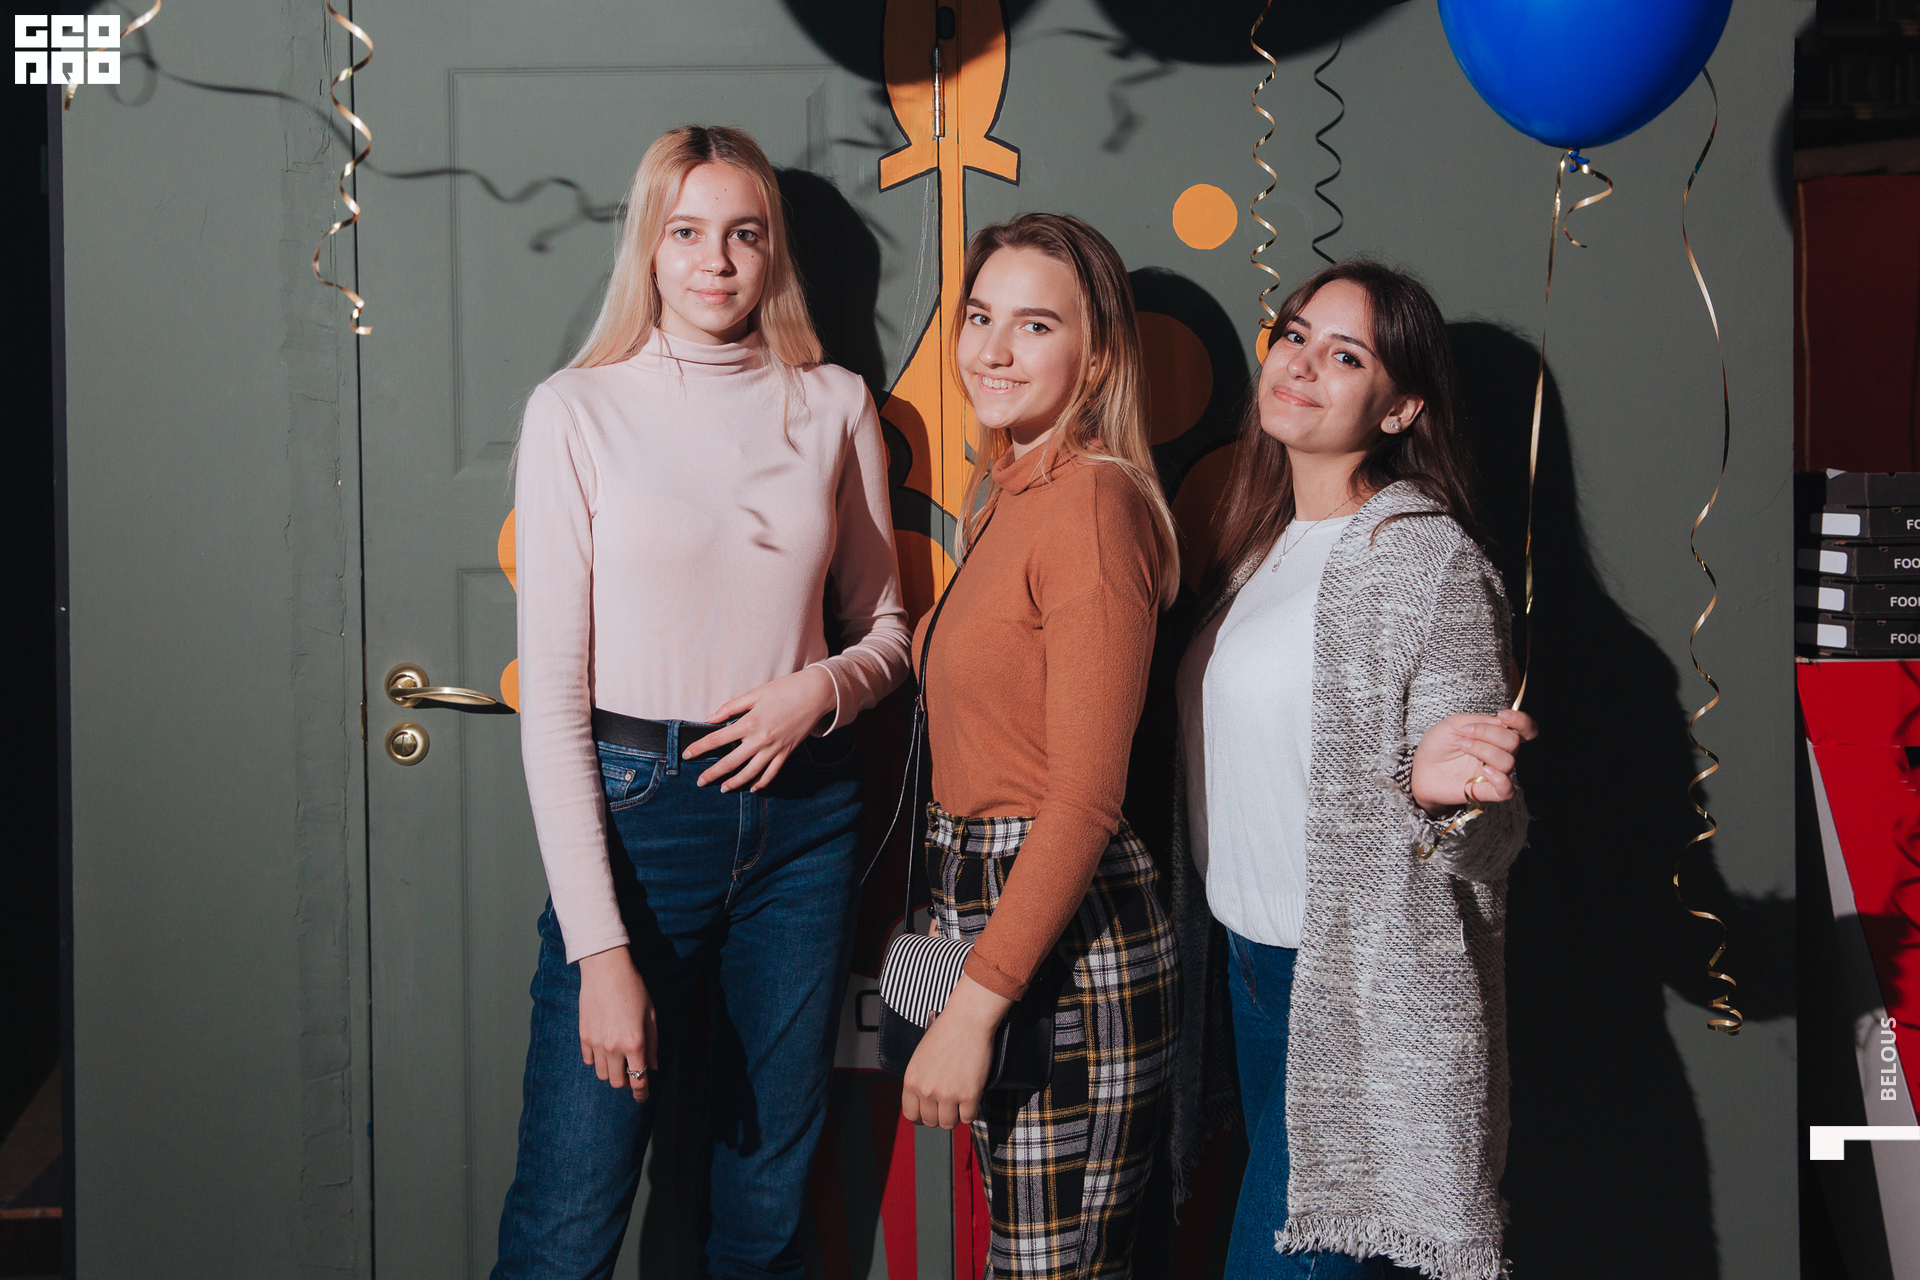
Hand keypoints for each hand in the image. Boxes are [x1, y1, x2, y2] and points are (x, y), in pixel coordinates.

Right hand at [578, 947, 657, 1101]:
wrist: (606, 970)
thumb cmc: (633, 989)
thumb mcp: (650, 1015)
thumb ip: (652, 1044)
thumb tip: (652, 1066)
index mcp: (634, 1043)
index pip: (638, 1080)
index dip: (641, 1094)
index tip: (642, 1098)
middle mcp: (614, 1047)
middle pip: (617, 1082)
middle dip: (626, 1082)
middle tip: (631, 1073)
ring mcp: (596, 1043)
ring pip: (601, 1074)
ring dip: (611, 1072)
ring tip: (618, 1059)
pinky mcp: (583, 1036)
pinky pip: (589, 1061)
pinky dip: (597, 1061)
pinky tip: (604, 1050)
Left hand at [684, 667, 837, 791]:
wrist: (814, 694)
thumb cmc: (784, 689)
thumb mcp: (754, 694)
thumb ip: (730, 708)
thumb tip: (710, 719)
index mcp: (750, 722)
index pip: (717, 739)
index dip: (700, 748)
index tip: (687, 755)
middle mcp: (760, 739)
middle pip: (730, 762)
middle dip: (713, 774)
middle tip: (701, 781)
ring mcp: (774, 748)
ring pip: (750, 773)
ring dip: (735, 783)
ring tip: (724, 788)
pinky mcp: (786, 752)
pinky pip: (771, 773)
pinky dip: (761, 782)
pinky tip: (752, 787)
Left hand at [899, 973, 1012, 1129]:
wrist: (967, 1020)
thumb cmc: (945, 1033)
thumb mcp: (920, 1057)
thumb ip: (919, 1080)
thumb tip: (924, 1101)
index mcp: (911, 1081)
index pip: (911, 1114)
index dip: (921, 1118)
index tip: (929, 1115)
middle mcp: (926, 1090)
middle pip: (930, 1122)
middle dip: (939, 1116)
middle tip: (948, 1107)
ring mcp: (947, 1094)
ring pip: (948, 1124)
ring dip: (955, 1117)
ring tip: (960, 1105)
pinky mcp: (969, 1095)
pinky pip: (968, 1118)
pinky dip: (970, 1112)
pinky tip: (971, 1101)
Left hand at [1409, 708, 1538, 814]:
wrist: (1420, 769)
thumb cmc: (1437, 746)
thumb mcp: (1452, 724)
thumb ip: (1477, 720)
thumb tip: (1499, 722)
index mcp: (1495, 736)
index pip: (1525, 730)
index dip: (1522, 721)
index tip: (1503, 715)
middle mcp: (1499, 754)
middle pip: (1514, 742)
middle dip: (1490, 734)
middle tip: (1465, 733)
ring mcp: (1494, 773)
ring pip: (1508, 761)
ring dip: (1484, 750)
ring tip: (1463, 745)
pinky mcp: (1486, 791)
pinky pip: (1507, 789)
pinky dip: (1500, 779)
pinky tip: (1484, 770)